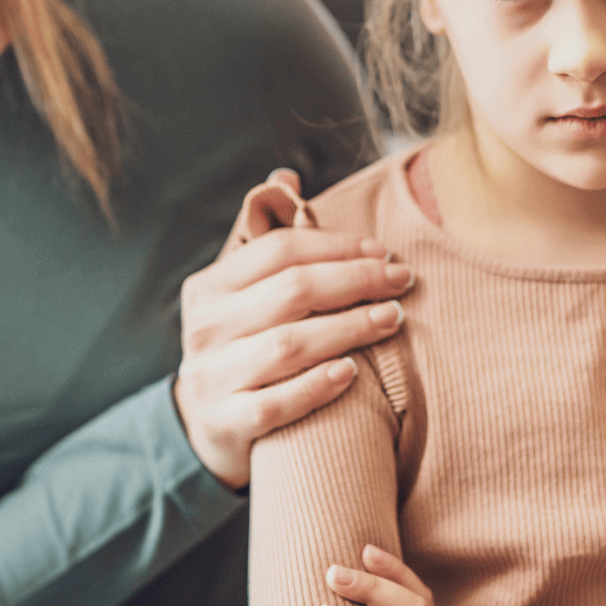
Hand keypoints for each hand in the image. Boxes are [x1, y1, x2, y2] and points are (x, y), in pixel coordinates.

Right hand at [175, 170, 411, 489]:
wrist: (204, 427)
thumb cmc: (239, 344)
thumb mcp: (239, 291)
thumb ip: (262, 236)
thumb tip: (285, 178)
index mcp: (209, 286)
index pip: (278, 251)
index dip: (336, 245)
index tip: (384, 250)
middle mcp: (206, 328)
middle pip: (291, 292)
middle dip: (355, 281)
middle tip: (401, 280)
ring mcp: (213, 377)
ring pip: (289, 345)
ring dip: (349, 328)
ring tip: (392, 318)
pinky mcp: (226, 423)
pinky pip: (275, 404)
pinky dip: (316, 386)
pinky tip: (353, 372)